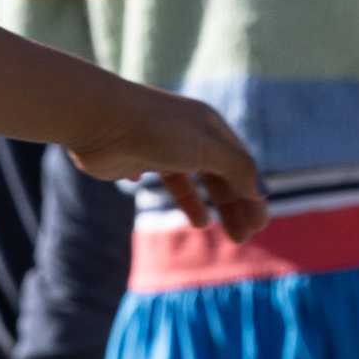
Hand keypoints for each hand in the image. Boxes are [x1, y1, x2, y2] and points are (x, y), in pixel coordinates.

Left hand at [71, 91, 263, 240]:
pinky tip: (174, 206)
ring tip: (204, 226)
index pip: (241, 166)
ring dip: (201, 204)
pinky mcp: (137, 159)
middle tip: (241, 238)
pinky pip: (165, 180)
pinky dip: (176, 195)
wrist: (97, 120)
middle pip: (219, 177)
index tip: (259, 225)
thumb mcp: (206, 148)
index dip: (252, 196)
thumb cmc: (155, 129)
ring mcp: (163, 148)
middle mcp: (190, 136)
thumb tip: (261, 193)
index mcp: (211, 127)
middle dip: (232, 206)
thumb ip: (237, 169)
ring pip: (191, 181)